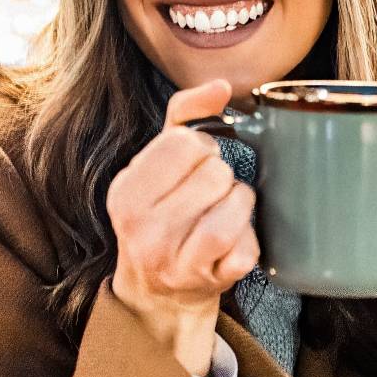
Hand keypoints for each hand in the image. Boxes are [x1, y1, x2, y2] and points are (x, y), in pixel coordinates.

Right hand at [107, 80, 257, 375]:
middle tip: (207, 194)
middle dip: (221, 177)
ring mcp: (175, 261)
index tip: (191, 167)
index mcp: (126, 192)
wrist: (158, 290)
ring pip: (235, 206)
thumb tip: (220, 86)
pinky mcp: (208, 283)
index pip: (185, 143)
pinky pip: (249, 246)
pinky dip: (250, 238)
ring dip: (241, 202)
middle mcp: (143, 229)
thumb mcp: (158, 162)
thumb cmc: (163, 214)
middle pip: (215, 173)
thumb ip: (184, 115)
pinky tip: (233, 239)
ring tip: (225, 210)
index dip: (199, 149)